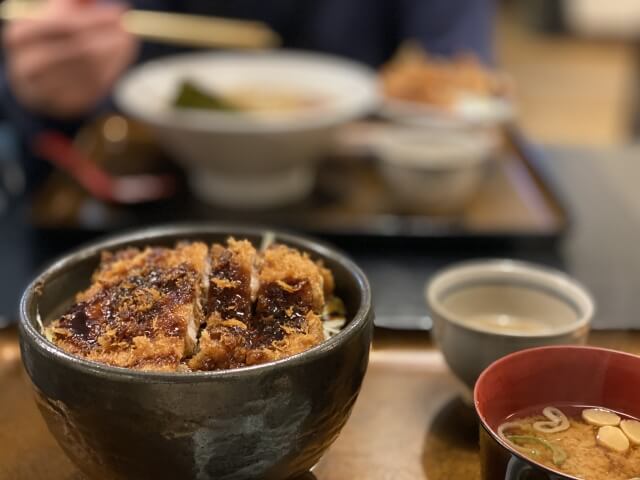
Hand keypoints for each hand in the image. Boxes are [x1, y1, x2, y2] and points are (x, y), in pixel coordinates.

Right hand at [3, 0, 137, 118]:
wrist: (36, 87)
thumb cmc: (48, 43)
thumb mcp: (53, 19)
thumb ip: (72, 5)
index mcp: (19, 37)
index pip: (64, 25)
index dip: (96, 19)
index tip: (120, 13)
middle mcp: (27, 65)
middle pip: (81, 49)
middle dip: (111, 37)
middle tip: (130, 29)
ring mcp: (47, 89)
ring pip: (93, 69)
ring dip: (116, 53)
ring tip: (126, 42)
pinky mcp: (66, 104)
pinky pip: (97, 86)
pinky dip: (113, 70)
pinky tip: (117, 60)